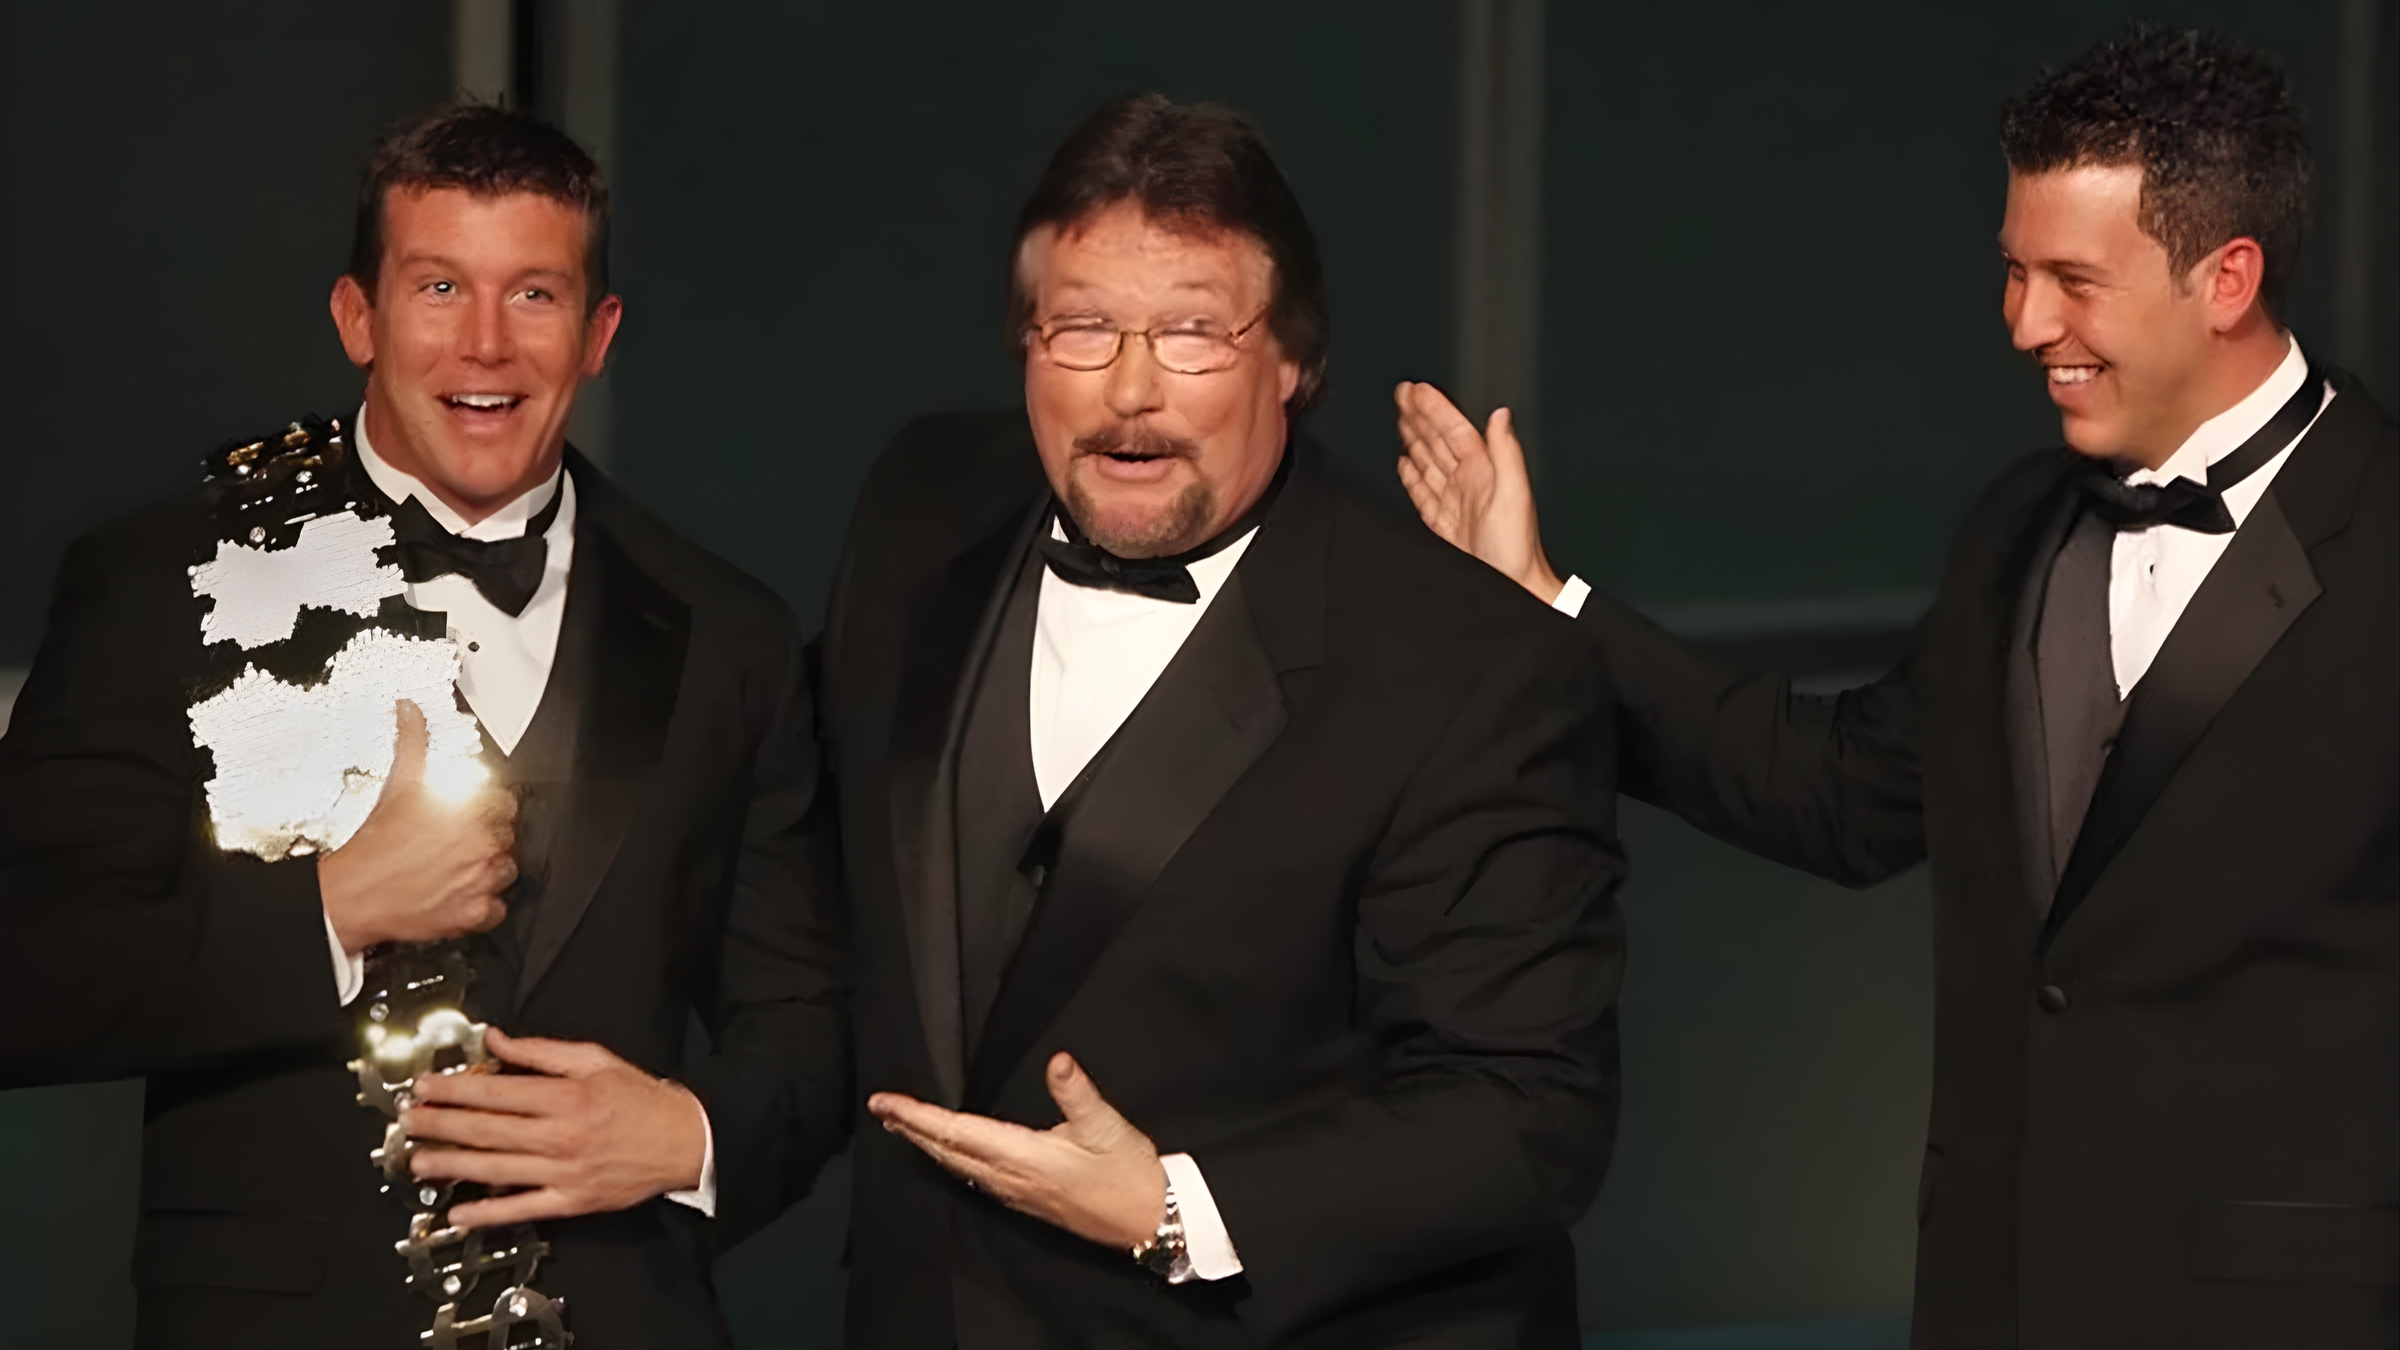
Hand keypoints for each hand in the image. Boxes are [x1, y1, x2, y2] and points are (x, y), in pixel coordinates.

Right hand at [318, 699, 515, 951]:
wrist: (353, 895)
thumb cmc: (374, 845)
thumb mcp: (399, 784)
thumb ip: (412, 742)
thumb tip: (409, 710)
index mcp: (472, 810)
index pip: (506, 803)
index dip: (488, 808)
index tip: (474, 815)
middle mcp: (483, 845)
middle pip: (507, 837)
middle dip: (487, 838)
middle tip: (459, 844)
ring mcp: (481, 880)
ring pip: (507, 871)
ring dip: (489, 870)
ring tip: (458, 869)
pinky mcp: (474, 913)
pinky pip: (498, 909)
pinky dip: (484, 905)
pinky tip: (461, 895)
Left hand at [403, 1028, 707, 1228]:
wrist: (684, 1139)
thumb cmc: (640, 1098)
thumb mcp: (596, 1059)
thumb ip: (542, 1050)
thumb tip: (497, 1040)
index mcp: (565, 1096)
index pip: (496, 1091)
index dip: (454, 1089)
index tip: (425, 1087)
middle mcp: (560, 1134)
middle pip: (487, 1130)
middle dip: (441, 1125)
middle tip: (409, 1121)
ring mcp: (563, 1171)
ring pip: (496, 1169)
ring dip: (452, 1166)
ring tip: (419, 1161)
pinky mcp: (571, 1200)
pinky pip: (523, 1208)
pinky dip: (489, 1214)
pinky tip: (460, 1213)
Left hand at [869, 1053, 1164, 1251]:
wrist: (1147, 1220)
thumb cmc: (1128, 1173)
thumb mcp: (1107, 1126)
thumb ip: (1077, 1093)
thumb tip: (1058, 1060)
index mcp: (1021, 1156)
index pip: (956, 1132)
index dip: (917, 1116)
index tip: (885, 1102)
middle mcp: (1008, 1177)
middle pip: (946, 1151)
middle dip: (911, 1129)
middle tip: (881, 1109)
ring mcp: (1014, 1192)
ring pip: (957, 1166)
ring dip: (926, 1144)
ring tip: (903, 1126)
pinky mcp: (1025, 1199)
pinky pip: (973, 1176)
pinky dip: (949, 1158)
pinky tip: (949, 1153)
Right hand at [1393, 381, 1565, 603]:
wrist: (1511, 589)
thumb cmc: (1517, 548)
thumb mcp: (1515, 494)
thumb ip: (1506, 452)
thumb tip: (1501, 415)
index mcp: (1483, 470)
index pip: (1453, 430)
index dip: (1434, 408)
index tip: (1415, 389)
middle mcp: (1468, 482)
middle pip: (1437, 440)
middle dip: (1418, 415)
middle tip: (1400, 393)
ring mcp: (1455, 502)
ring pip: (1428, 461)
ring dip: (1414, 439)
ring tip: (1400, 419)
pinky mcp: (1444, 524)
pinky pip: (1423, 493)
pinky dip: (1412, 476)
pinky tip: (1405, 465)